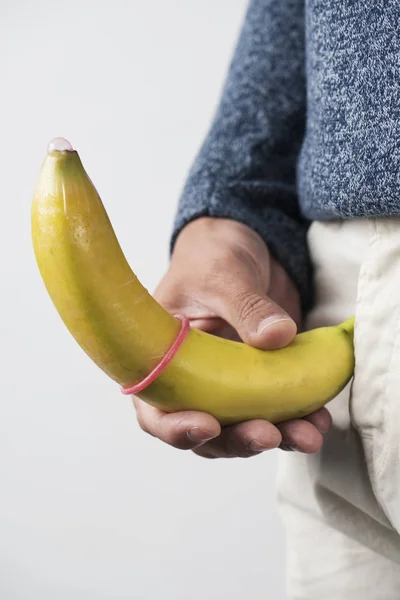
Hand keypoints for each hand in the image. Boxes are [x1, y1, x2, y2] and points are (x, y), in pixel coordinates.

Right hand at [133, 217, 330, 457]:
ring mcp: (226, 382)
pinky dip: (297, 417)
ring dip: (275, 435)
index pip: (154, 408)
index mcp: (160, 356)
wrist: (242, 244)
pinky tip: (319, 419)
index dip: (175, 428)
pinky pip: (275, 408)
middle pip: (204, 429)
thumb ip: (246, 305)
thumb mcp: (223, 272)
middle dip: (236, 439)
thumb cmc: (212, 254)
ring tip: (307, 434)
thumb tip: (277, 337)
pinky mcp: (259, 378)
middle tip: (268, 434)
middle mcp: (190, 378)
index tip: (208, 426)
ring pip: (242, 426)